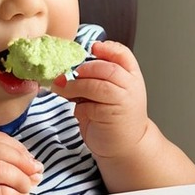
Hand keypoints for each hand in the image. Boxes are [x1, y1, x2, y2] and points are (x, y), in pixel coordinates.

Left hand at [54, 40, 149, 159]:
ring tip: (63, 89)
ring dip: (76, 86)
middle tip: (69, 73)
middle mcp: (131, 87)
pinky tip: (78, 110)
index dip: (107, 48)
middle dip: (85, 68)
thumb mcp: (109, 92)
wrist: (127, 146)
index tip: (92, 48)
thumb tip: (67, 72)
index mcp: (132, 76)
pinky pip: (90, 106)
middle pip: (108, 68)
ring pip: (97, 85)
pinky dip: (79, 107)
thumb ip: (96, 79)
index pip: (122, 54)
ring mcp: (123, 102)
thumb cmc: (114, 118)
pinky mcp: (111, 117)